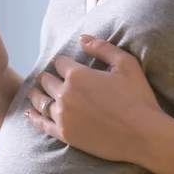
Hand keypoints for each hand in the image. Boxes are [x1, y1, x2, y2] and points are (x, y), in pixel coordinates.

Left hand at [26, 35, 162, 162]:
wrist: (144, 135)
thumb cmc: (138, 98)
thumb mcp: (126, 64)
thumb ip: (102, 48)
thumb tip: (82, 38)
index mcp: (78, 75)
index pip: (60, 63)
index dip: (61, 62)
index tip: (61, 64)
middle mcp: (65, 94)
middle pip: (47, 81)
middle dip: (46, 78)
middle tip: (44, 78)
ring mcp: (63, 116)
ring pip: (41, 101)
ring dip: (36, 94)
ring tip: (34, 92)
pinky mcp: (65, 135)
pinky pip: (42, 124)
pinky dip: (34, 117)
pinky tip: (30, 113)